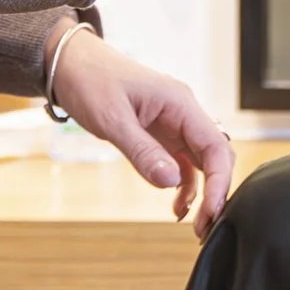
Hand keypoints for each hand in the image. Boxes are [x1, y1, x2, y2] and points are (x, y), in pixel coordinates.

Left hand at [46, 29, 232, 240]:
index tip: (212, 211)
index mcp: (180, 102)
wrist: (70, 63)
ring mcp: (174, 123)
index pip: (216, 146)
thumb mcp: (112, 119)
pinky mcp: (161, 133)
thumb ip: (143, 152)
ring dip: (203, 193)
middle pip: (216, 156)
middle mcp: (183, 112)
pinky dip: (184, 186)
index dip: (219, 182)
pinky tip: (177, 206)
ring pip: (202, 162)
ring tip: (195, 225)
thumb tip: (171, 183)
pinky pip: (182, 162)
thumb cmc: (90, 80)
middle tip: (204, 226)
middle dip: (215, 192)